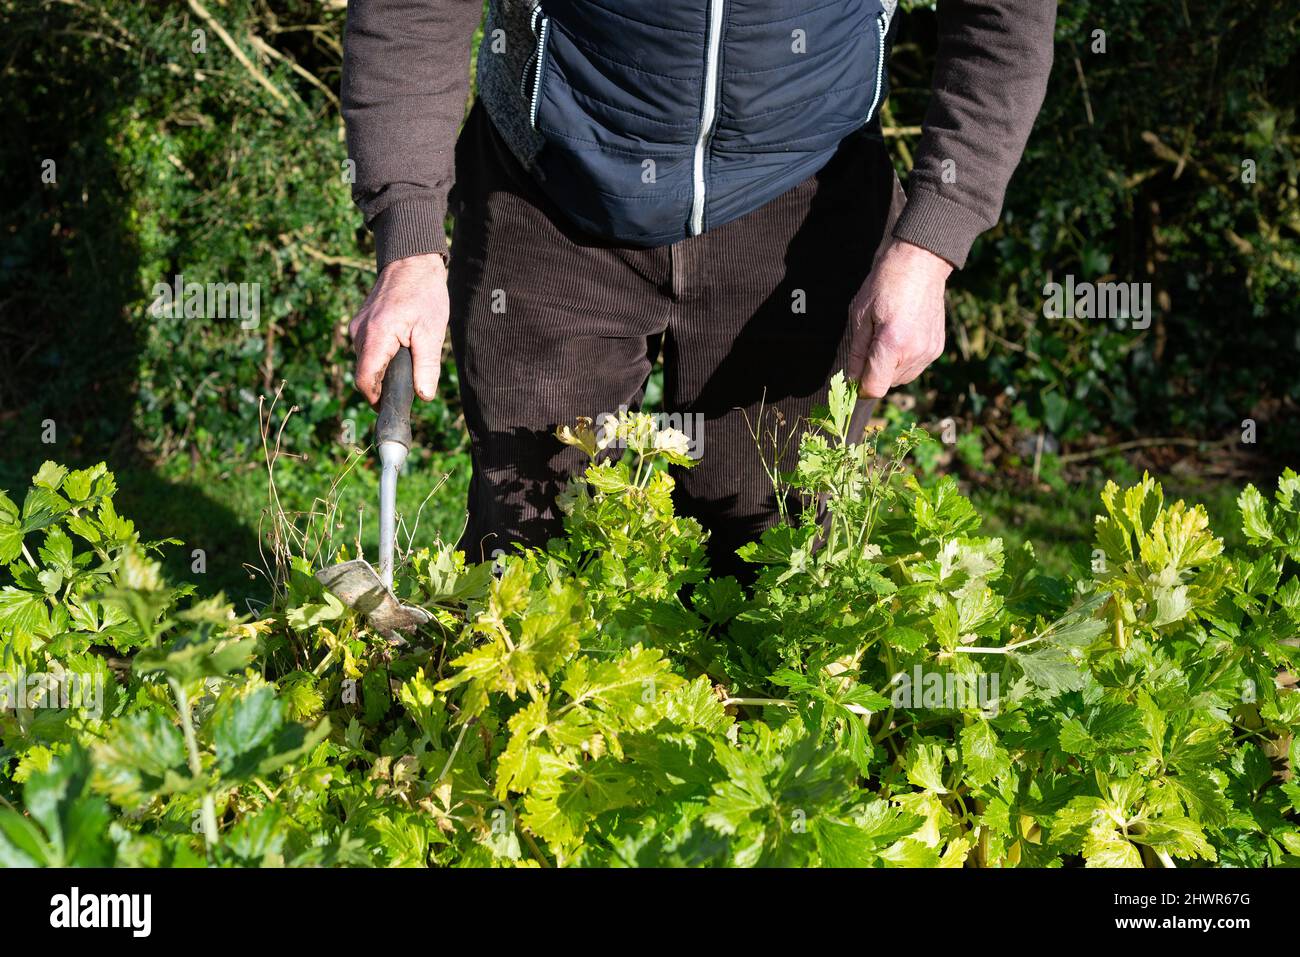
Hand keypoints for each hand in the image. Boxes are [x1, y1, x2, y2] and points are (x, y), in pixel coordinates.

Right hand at [349, 253, 448, 405]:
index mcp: (376, 337)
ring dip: (383, 370)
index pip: (364, 380)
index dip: (376, 399)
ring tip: (408, 361)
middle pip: (365, 374)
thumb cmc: (424, 294)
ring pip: (366, 362)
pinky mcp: (360, 323)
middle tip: (407, 387)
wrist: (411, 262)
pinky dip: (382, 356)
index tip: (390, 408)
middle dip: (383, 385)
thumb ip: (426, 366)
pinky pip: (368, 349)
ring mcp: (357, 327)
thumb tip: (424, 396)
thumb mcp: (432, 332)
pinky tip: (401, 347)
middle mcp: (359, 333)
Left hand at [847, 239, 952, 398]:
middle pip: (887, 384)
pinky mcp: (937, 349)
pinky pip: (915, 367)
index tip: (853, 379)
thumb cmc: (885, 284)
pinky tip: (901, 335)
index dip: (860, 388)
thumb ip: (857, 353)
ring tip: (887, 337)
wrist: (919, 264)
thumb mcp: (859, 315)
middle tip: (871, 344)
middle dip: (875, 373)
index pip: (875, 388)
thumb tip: (852, 380)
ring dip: (890, 367)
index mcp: (892, 343)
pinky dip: (904, 359)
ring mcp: (929, 352)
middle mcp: (914, 352)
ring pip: (901, 378)